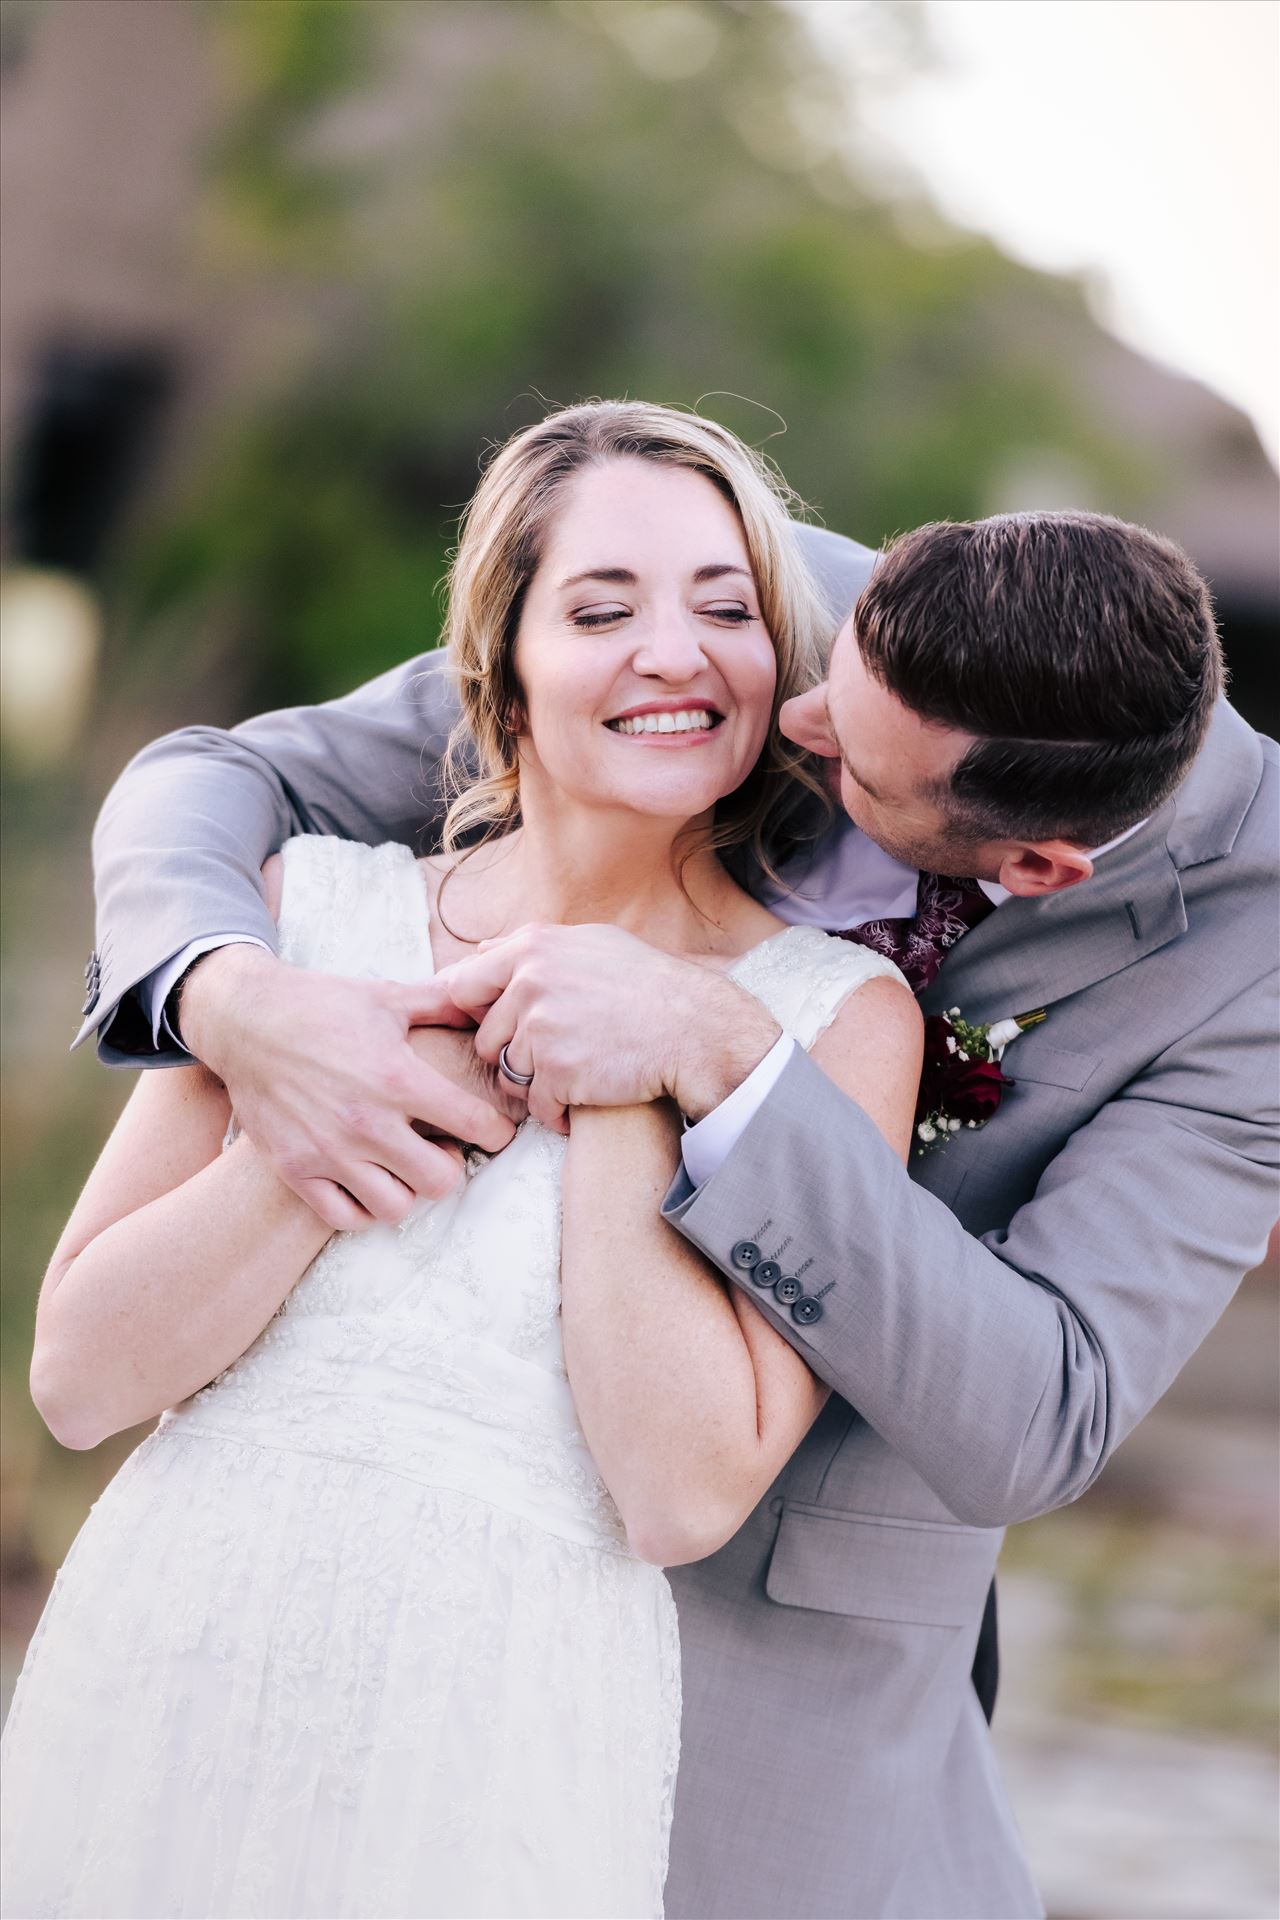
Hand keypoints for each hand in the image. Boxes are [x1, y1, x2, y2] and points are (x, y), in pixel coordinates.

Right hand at [178, 945, 516, 1229]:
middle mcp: (365, 1122)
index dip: (497, 1130)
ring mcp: (327, 1151)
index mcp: (396, 1077)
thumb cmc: (320, 1005)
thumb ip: (441, 1005)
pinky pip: (344, 1217)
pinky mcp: (295, 1169)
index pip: (475, 1123)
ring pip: (395, 1207)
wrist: (244, 1020)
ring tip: (403, 1165)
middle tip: (445, 1148)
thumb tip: (485, 1005)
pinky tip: (366, 1179)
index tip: (495, 1129)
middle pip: (441, 1180)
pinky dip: (363, 1207)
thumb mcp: (386, 997)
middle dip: (453, 1165)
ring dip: (408, 1189)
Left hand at [416, 924, 780, 1131]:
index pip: (463, 985)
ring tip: (575, 1076)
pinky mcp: (557, 1073)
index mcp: (532, 948)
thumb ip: (530, 948)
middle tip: (556, 1057)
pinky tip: (583, 1100)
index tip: (506, 1027)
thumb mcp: (590, 943)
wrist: (694, 1029)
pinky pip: (537, 1105)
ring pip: (509, 1075)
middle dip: (513, 1055)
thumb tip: (479, 952)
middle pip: (486, 1039)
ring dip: (536, 1085)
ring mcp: (541, 1029)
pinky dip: (557, 1112)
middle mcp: (529, 984)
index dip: (478, 1013)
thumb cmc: (646, 985)